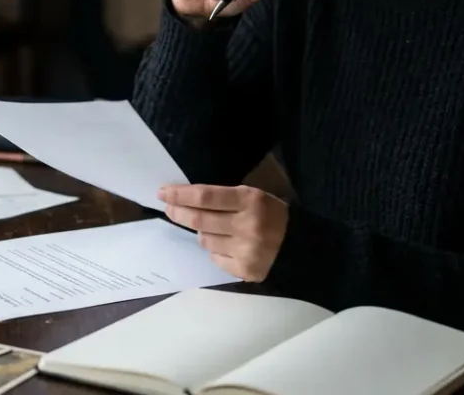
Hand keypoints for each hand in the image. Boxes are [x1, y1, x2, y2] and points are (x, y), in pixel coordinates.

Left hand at [158, 184, 287, 281]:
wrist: (300, 246)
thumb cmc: (273, 216)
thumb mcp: (254, 197)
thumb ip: (225, 198)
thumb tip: (187, 201)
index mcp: (250, 200)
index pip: (205, 197)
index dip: (180, 195)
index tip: (163, 193)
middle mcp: (246, 225)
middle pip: (199, 220)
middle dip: (178, 213)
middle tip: (169, 208)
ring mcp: (245, 250)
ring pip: (204, 240)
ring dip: (201, 233)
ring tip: (210, 228)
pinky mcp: (244, 270)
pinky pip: (215, 258)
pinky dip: (214, 250)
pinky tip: (225, 244)